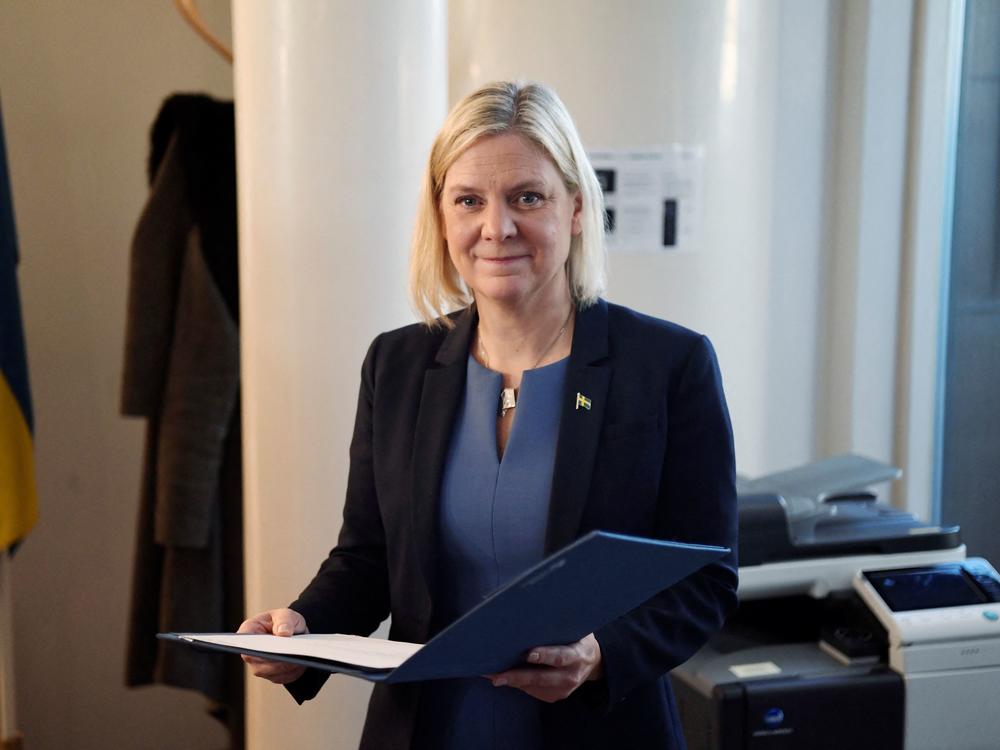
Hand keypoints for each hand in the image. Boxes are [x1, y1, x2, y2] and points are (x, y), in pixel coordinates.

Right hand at [237, 608, 308, 684]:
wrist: (294, 632)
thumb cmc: (285, 621)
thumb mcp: (286, 614)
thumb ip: (284, 620)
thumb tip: (283, 633)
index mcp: (249, 631)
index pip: (245, 641)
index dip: (255, 646)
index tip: (271, 646)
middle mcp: (250, 651)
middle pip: (259, 661)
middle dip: (277, 658)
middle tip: (292, 654)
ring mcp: (259, 666)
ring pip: (272, 671)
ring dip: (287, 665)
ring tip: (300, 657)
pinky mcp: (272, 675)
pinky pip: (282, 677)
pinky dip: (293, 671)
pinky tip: (302, 663)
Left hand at [486, 633, 602, 702]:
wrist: (593, 662)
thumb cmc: (577, 638)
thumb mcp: (575, 629)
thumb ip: (558, 625)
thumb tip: (532, 609)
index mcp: (578, 655)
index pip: (561, 656)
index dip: (545, 656)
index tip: (528, 654)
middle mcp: (571, 676)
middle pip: (542, 678)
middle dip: (518, 676)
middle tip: (497, 675)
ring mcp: (563, 689)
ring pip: (534, 687)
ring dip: (512, 681)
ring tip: (491, 674)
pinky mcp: (554, 697)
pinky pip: (532, 691)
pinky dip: (516, 684)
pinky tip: (502, 676)